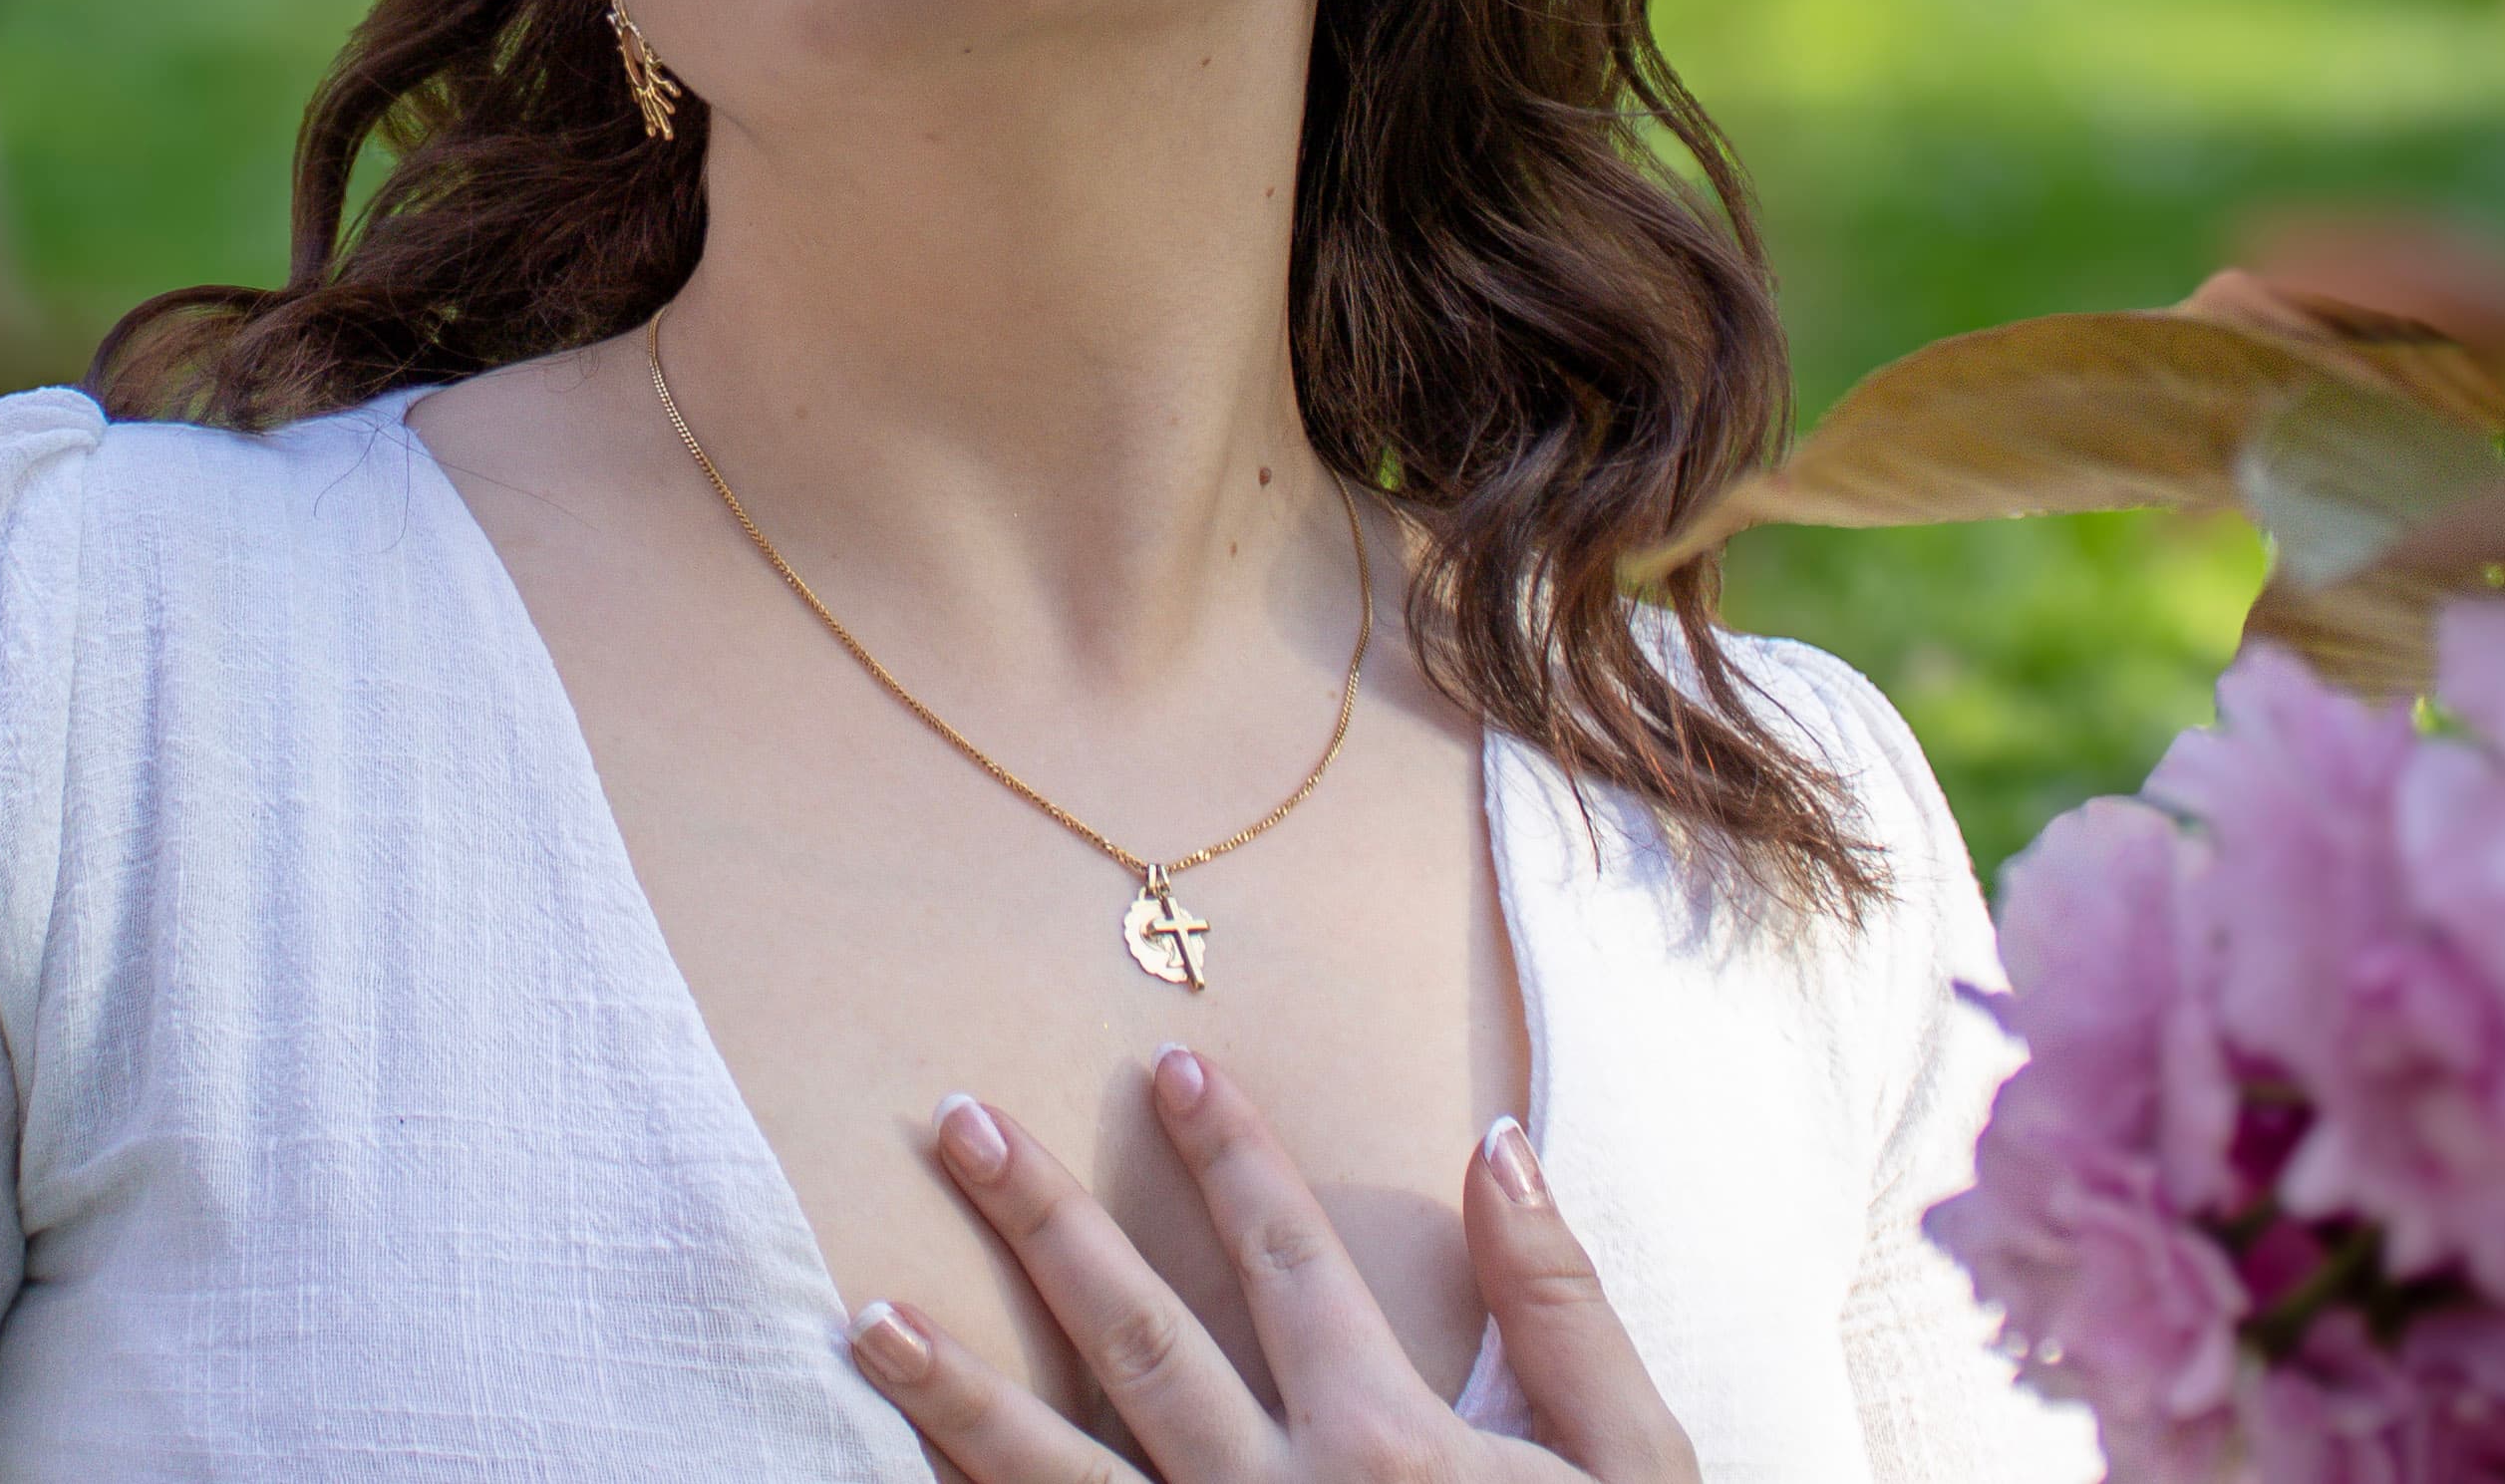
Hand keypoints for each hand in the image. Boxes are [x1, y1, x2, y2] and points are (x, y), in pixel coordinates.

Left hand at [849, 1047, 1695, 1483]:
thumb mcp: (1636, 1472)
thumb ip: (1563, 1310)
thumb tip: (1497, 1142)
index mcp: (1393, 1452)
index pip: (1289, 1260)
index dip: (1233, 1153)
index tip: (1168, 1061)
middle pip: (1139, 1339)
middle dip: (1044, 1222)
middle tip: (956, 1118)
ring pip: (1060, 1483)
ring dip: (959, 1396)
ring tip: (867, 1320)